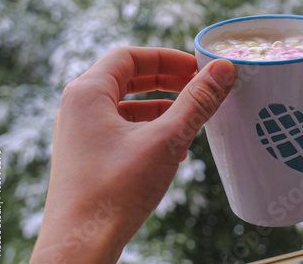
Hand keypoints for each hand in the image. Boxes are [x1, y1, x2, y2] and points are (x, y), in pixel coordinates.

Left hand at [30, 47, 235, 262]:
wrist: (80, 245)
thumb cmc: (115, 191)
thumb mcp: (166, 139)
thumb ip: (197, 102)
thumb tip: (223, 71)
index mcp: (87, 93)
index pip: (129, 57)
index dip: (166, 58)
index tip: (195, 68)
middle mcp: (78, 108)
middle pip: (126, 78)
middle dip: (165, 80)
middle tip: (195, 85)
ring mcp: (81, 133)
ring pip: (125, 106)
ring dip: (160, 107)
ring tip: (191, 116)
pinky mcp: (88, 155)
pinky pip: (121, 130)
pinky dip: (148, 129)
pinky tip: (175, 148)